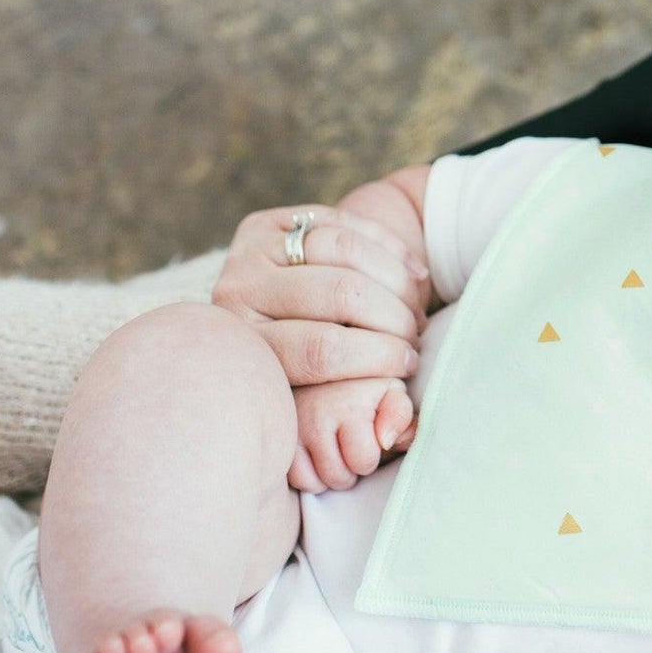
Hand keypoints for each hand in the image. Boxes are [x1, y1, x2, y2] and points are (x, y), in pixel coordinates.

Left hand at [212, 199, 430, 386]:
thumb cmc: (309, 373)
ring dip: (396, 279)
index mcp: (247, 348)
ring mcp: (250, 251)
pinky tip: (414, 272)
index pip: (321, 349)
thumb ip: (352, 405)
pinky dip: (389, 246)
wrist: (276, 320)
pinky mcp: (271, 222)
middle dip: (392, 316)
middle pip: (337, 293)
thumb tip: (398, 430)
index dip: (378, 356)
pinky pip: (344, 222)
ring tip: (415, 306)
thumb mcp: (314, 396)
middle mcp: (237, 293)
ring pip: (343, 249)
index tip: (408, 366)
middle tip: (415, 335)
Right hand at [287, 377, 416, 492]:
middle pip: (339, 477)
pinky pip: (295, 479)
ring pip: (316, 483)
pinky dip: (308, 477)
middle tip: (350, 448)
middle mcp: (316, 416)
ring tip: (336, 452)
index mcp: (349, 406)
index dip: (371, 456)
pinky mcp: (278, 437)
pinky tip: (317, 458)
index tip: (368, 439)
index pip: (364, 461)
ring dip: (329, 476)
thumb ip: (400, 415)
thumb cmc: (365, 386)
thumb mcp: (391, 392)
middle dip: (351, 470)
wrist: (322, 364)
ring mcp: (293, 428)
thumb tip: (386, 441)